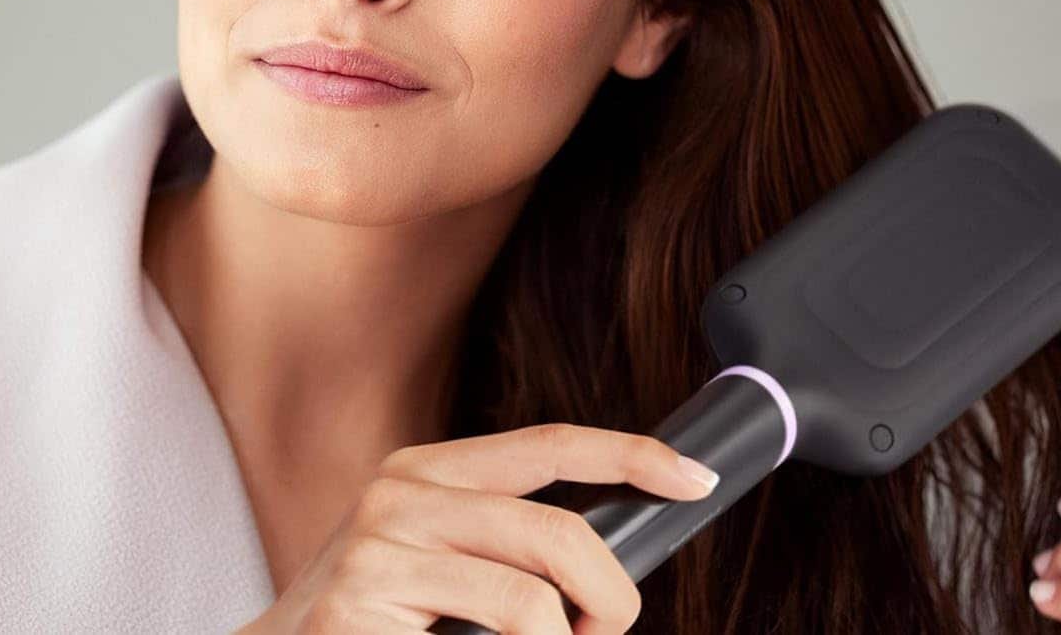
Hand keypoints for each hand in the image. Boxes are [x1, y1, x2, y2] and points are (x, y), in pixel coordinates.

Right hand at [233, 422, 719, 634]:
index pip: (550, 444)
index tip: (693, 476)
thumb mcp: (444, 561)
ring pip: (534, 588)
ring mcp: (382, 538)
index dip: (631, 455)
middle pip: (559, 527)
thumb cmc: (375, 623)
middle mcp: (405, 488)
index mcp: (430, 469)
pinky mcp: (367, 590)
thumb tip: (608, 562)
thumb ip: (510, 545)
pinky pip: (502, 624)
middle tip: (603, 632)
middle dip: (609, 593)